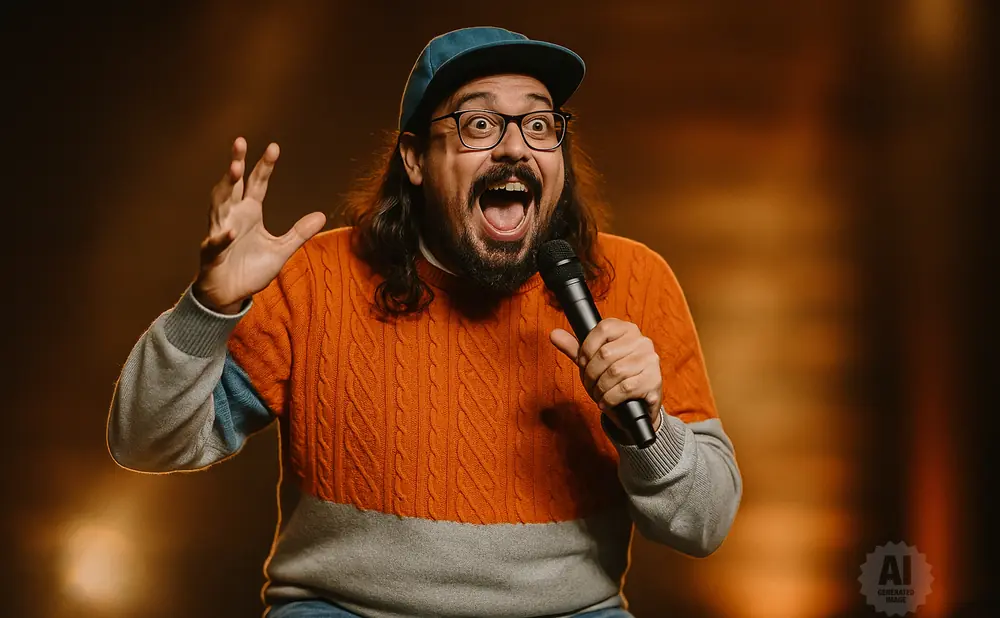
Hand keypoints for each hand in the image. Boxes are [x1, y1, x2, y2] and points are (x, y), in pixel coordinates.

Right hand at [193, 138, 326, 312]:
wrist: (230, 294)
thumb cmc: (250, 269)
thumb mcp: (281, 250)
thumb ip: (299, 233)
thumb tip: (321, 215)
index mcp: (250, 212)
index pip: (257, 183)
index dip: (264, 166)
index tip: (273, 147)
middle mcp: (233, 217)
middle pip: (233, 185)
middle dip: (236, 164)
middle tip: (239, 143)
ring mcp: (220, 232)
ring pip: (219, 205)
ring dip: (225, 187)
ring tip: (234, 169)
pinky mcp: (211, 254)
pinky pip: (216, 242)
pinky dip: (222, 237)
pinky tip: (231, 231)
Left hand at [550, 319, 661, 430]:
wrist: (637, 406)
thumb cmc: (614, 380)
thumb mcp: (593, 362)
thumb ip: (575, 348)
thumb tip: (554, 334)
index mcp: (627, 329)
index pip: (602, 329)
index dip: (586, 350)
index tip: (583, 364)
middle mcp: (642, 341)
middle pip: (605, 354)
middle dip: (591, 374)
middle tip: (590, 385)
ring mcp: (650, 360)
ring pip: (614, 372)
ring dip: (600, 388)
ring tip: (598, 394)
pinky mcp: (654, 380)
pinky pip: (624, 388)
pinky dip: (609, 398)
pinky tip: (607, 402)